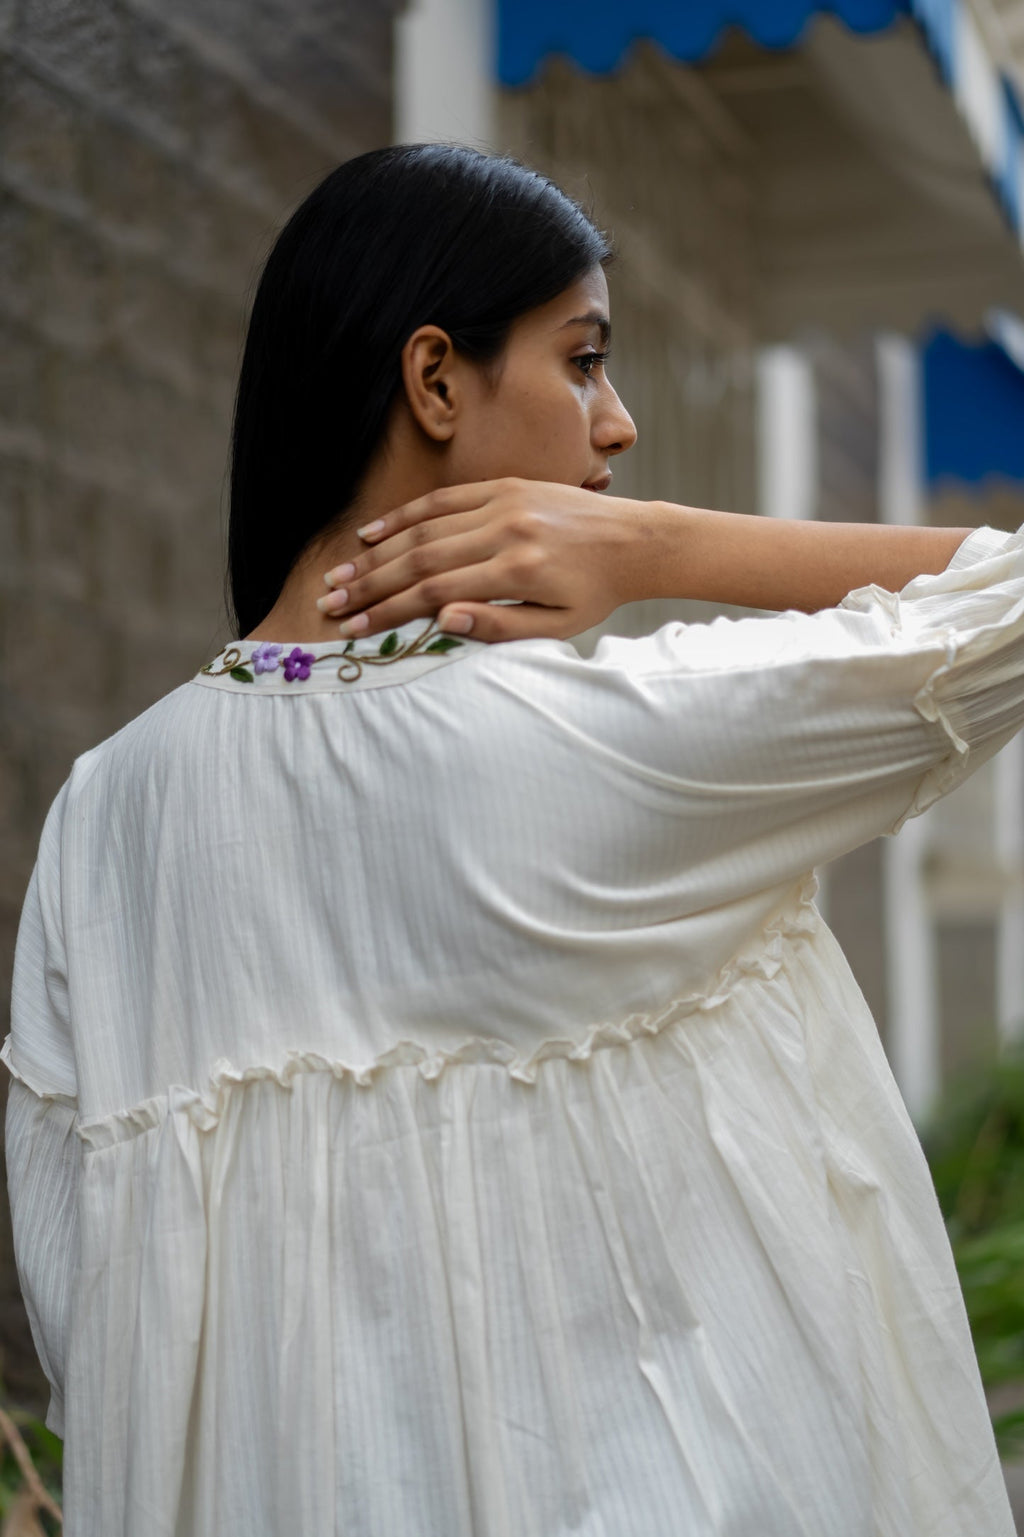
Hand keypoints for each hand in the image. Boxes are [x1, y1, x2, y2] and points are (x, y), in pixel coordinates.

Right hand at [316, 478, 662, 641]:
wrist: (634, 540)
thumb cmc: (594, 593)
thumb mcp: (556, 625)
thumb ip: (499, 626)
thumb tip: (442, 623)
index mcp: (517, 571)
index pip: (436, 593)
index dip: (389, 611)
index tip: (354, 626)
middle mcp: (504, 530)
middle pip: (420, 559)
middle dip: (370, 584)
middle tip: (330, 602)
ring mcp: (502, 502)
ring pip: (425, 527)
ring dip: (377, 552)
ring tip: (341, 574)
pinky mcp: (504, 485)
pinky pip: (444, 498)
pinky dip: (405, 515)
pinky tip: (373, 533)